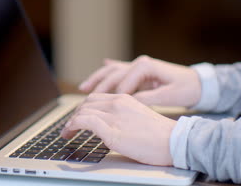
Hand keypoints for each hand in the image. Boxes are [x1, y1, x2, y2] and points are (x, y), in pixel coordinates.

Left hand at [61, 93, 175, 165]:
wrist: (174, 141)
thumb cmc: (161, 135)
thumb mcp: (139, 118)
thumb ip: (123, 116)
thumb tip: (111, 125)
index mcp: (125, 98)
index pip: (96, 98)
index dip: (83, 108)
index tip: (78, 118)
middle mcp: (118, 103)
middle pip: (87, 103)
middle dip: (75, 114)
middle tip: (69, 126)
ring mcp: (114, 116)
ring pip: (83, 111)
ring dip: (70, 122)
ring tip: (66, 132)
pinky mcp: (112, 131)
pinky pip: (85, 122)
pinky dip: (73, 126)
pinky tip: (70, 132)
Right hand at [79, 55, 200, 107]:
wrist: (200, 83)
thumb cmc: (186, 89)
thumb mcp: (168, 95)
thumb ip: (147, 98)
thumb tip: (128, 101)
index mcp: (146, 66)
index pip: (123, 80)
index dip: (112, 93)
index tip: (102, 106)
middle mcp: (140, 63)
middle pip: (113, 73)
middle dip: (98, 84)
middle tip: (84, 97)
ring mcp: (139, 66)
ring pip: (112, 71)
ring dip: (97, 78)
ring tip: (83, 88)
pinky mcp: (140, 72)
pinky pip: (118, 71)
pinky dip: (107, 73)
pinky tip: (97, 72)